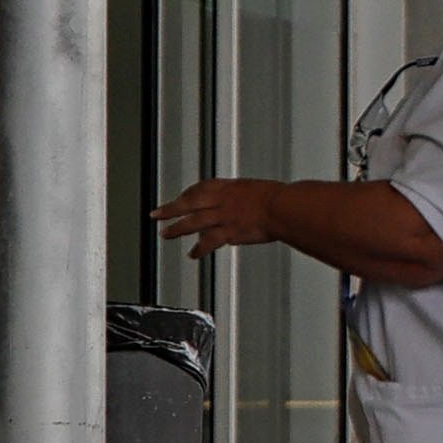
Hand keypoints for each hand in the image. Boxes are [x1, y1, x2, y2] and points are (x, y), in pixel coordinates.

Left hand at [154, 177, 280, 260]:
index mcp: (230, 187)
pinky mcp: (229, 232)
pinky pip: (209, 241)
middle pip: (190, 203)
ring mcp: (224, 216)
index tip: (180, 198)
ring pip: (194, 222)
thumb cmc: (281, 198)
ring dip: (177, 229)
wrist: (285, 208)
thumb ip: (247, 197)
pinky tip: (193, 254)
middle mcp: (223, 200)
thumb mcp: (260, 190)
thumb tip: (247, 204)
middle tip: (157, 214)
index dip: (187, 194)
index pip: (201, 188)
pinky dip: (199, 249)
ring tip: (165, 234)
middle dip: (171, 209)